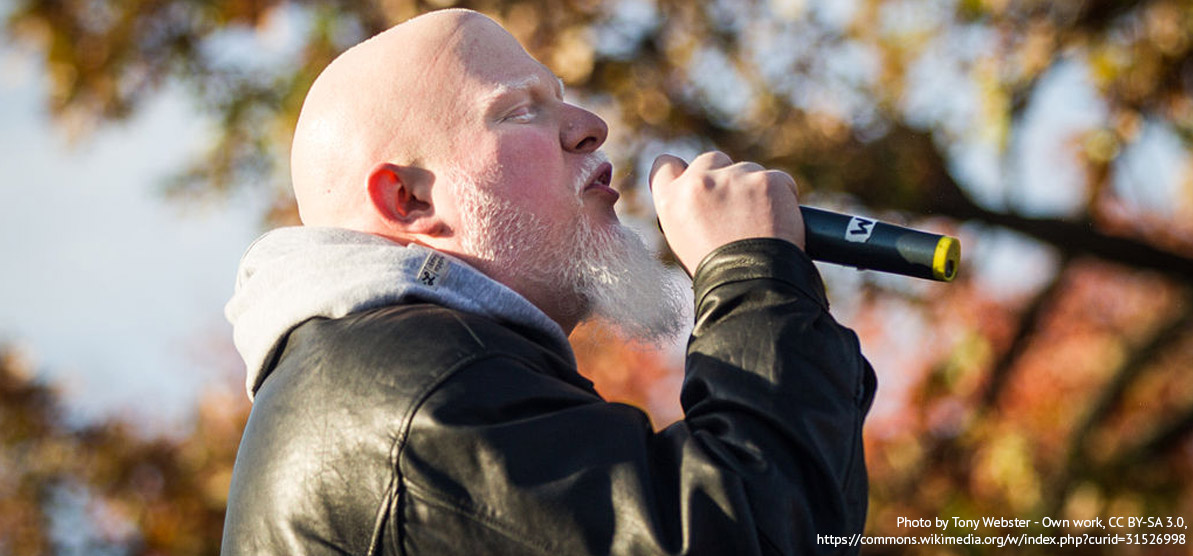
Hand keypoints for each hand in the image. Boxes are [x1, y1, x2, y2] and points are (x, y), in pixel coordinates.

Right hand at [649, 151, 804, 273]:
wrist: (752, 290)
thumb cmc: (718, 278)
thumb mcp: (683, 244)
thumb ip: (686, 212)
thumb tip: (700, 199)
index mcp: (671, 200)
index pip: (666, 165)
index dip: (682, 172)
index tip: (695, 181)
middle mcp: (698, 182)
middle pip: (711, 160)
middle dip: (724, 178)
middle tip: (736, 209)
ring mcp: (734, 178)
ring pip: (747, 169)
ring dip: (754, 189)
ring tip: (760, 226)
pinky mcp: (768, 180)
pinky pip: (778, 180)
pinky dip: (781, 197)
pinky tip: (779, 223)